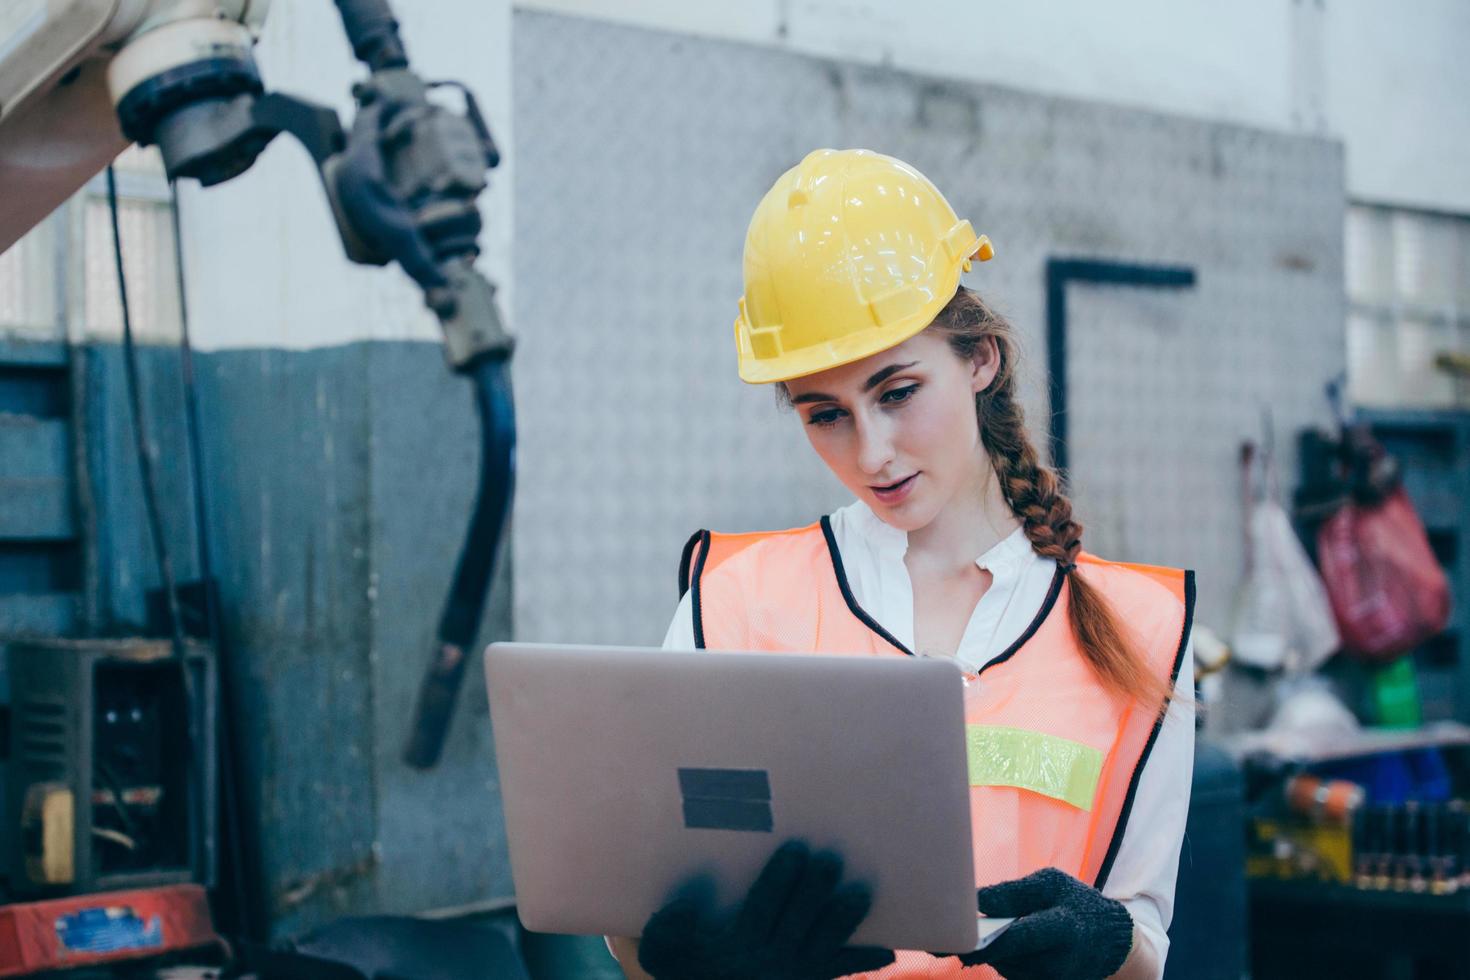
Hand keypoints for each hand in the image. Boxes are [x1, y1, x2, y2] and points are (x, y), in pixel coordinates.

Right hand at [636, 840, 895, 979]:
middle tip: (830, 860)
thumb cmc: (691, 964)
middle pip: (798, 921)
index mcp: (738, 945)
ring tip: (861, 894)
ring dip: (843, 921)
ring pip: (825, 945)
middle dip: (814, 891)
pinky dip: (863, 959)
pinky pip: (839, 969)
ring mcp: (796, 973)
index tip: (794, 849)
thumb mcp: (664, 950)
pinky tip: (887, 948)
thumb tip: (686, 906)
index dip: (780, 879)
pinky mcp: (810, 979)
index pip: (763, 907)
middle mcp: (772, 960)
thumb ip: (667, 929)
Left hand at [956, 868, 1131, 979]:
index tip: (955, 939)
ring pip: (1002, 965)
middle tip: (941, 937)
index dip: (984, 941)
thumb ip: (1013, 892)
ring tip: (988, 928)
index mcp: (1062, 928)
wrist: (1108, 941)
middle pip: (1003, 957)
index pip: (1017, 939)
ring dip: (989, 948)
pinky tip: (1003, 941)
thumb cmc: (1075, 903)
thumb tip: (974, 900)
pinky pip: (1010, 971)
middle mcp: (1057, 962)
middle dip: (975, 945)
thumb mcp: (1050, 884)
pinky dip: (1000, 956)